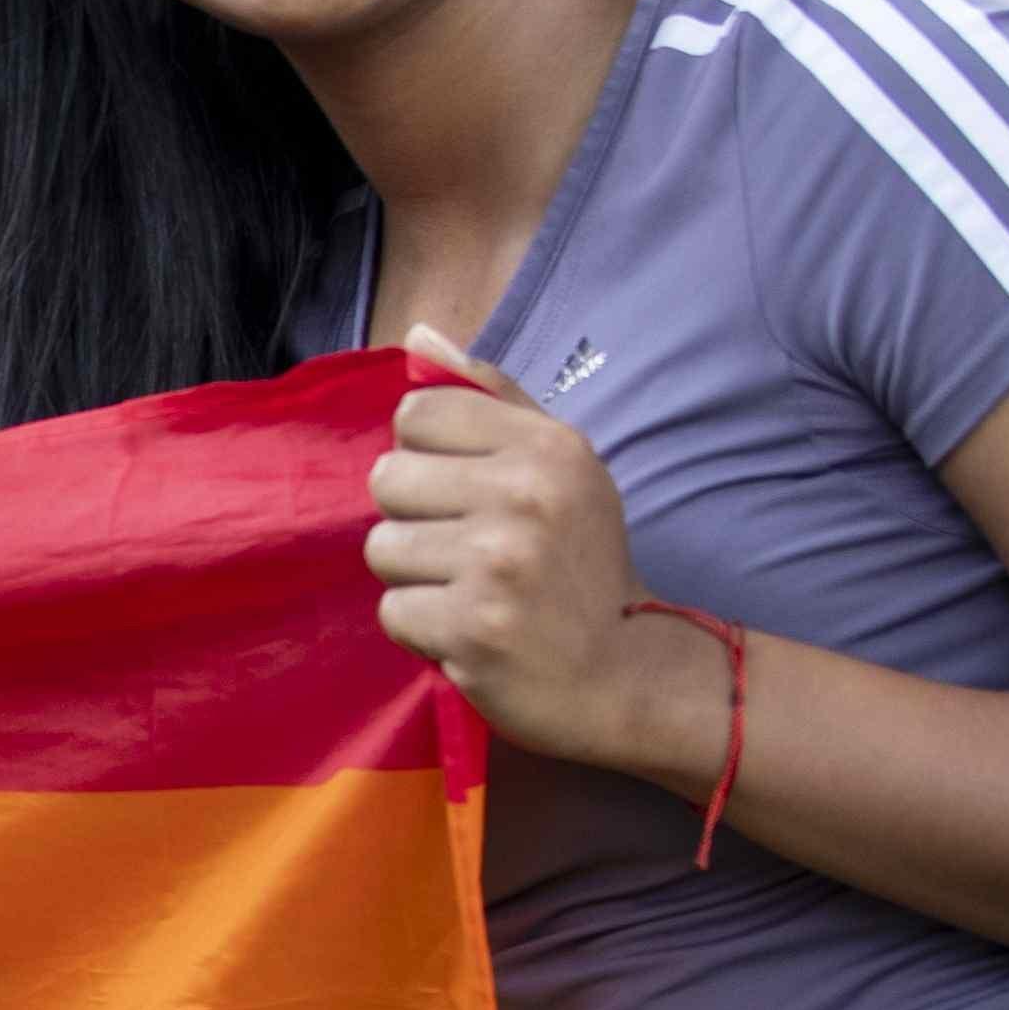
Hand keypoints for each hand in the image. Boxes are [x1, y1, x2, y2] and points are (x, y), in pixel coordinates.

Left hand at [361, 327, 721, 779]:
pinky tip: (471, 631)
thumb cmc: (581, 565)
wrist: (626, 674)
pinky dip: (422, 629)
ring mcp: (500, 562)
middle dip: (415, 520)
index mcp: (548, 446)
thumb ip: (489, 400)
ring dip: (416, 578)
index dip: (426, 458)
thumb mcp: (559, 467)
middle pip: (387, 479)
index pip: (416, 415)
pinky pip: (393, 611)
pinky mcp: (474, 627)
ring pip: (382, 547)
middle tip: (468, 551)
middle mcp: (527, 494)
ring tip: (472, 592)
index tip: (465, 494)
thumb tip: (420, 336)